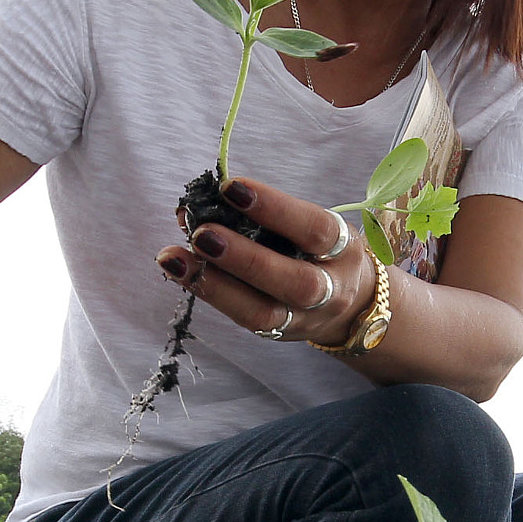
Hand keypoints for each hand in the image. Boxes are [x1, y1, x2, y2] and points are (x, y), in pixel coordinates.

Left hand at [156, 175, 373, 346]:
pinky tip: (180, 271)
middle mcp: (330, 289)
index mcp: (343, 249)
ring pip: (262, 312)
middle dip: (244, 258)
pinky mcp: (278, 334)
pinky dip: (209, 292)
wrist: (348, 305)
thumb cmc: (318, 250)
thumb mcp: (310, 225)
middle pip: (294, 282)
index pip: (314, 228)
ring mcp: (304, 319)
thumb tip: (197, 204)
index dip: (274, 208)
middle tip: (201, 234)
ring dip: (214, 284)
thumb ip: (262, 215)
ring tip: (173, 257)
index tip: (229, 187)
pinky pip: (243, 320)